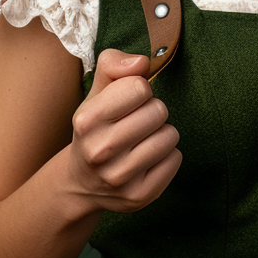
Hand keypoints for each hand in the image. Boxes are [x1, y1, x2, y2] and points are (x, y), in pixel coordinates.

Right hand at [67, 49, 181, 213]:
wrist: (82, 182)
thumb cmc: (97, 127)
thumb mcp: (97, 92)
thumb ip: (114, 64)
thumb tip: (141, 62)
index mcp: (87, 120)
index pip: (139, 87)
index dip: (140, 90)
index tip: (129, 102)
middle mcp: (100, 151)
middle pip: (158, 111)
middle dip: (153, 111)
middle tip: (137, 123)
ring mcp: (120, 177)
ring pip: (169, 136)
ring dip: (162, 133)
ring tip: (143, 140)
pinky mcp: (139, 196)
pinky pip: (175, 159)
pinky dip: (167, 156)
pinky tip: (147, 160)